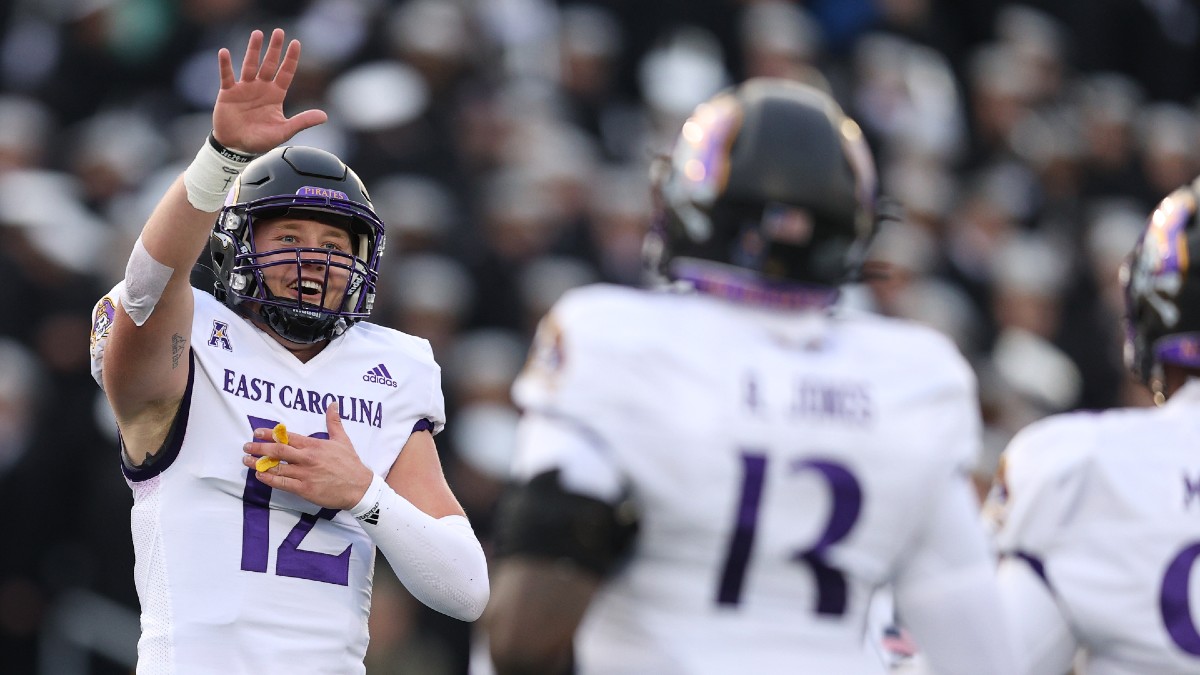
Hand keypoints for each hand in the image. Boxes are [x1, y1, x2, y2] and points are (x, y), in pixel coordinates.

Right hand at [212, 28, 326, 153]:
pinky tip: (224, 52)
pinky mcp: (228, 93)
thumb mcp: (284, 131)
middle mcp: (261, 88)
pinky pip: (227, 76)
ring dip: (253, 50)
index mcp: (276, 95)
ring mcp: (244, 88)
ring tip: (257, 34)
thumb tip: (324, 116)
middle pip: (269, 64)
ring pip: (250, 65)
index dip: (291, 59)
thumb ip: (302, 121)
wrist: (236, 147)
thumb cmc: (260, 140)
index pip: (286, 73)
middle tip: (279, 32)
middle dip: (274, 48)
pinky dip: (225, 65)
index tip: (296, 42)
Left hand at [242, 403, 373, 509]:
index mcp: (314, 445)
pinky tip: (260, 475)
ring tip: (246, 461)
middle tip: (246, 446)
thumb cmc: (350, 463)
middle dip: (259, 448)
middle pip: (277, 451)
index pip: (287, 437)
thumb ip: (334, 422)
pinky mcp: (305, 489)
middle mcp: (307, 458)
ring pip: (277, 468)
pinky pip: (282, 483)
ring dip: (259, 464)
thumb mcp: (342, 439)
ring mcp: (305, 474)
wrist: (359, 487)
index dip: (269, 434)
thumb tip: (333, 403)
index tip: (257, 432)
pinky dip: (269, 479)